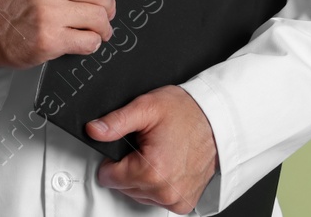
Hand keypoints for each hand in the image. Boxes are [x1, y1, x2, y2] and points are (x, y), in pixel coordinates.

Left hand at [89, 85, 217, 212]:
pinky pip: (157, 199)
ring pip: (138, 194)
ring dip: (143, 176)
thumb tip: (93, 130)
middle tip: (148, 145)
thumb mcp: (146, 107)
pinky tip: (168, 166)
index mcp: (152, 170)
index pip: (108, 177)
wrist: (216, 119)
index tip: (131, 144)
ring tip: (159, 153)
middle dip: (130, 166)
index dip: (114, 157)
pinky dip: (158, 185)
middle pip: (123, 186)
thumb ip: (116, 122)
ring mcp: (176, 199)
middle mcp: (164, 190)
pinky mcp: (184, 203)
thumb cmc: (186, 112)